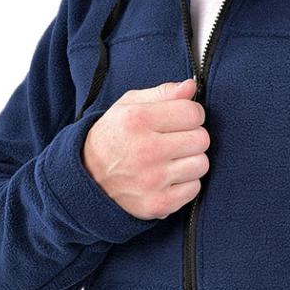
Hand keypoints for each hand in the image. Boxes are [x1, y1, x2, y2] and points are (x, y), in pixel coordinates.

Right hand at [81, 78, 209, 219]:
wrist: (87, 178)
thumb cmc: (114, 136)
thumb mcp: (129, 106)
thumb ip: (162, 93)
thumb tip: (191, 86)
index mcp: (137, 120)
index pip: (193, 113)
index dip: (191, 114)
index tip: (181, 119)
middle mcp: (145, 150)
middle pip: (201, 139)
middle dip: (192, 137)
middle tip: (175, 140)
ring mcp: (151, 180)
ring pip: (201, 165)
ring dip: (191, 161)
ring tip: (172, 159)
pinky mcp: (157, 203)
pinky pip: (194, 189)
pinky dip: (185, 184)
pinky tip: (168, 178)